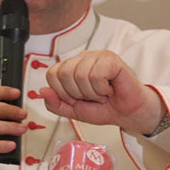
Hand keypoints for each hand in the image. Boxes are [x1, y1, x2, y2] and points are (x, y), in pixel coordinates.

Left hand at [39, 50, 164, 134]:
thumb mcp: (73, 111)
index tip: (76, 99)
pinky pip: (96, 75)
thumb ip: (55, 103)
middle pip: (64, 74)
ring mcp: (96, 56)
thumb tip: (41, 91)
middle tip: (91, 97)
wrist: (127, 113)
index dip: (62, 93)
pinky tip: (110, 88)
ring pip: (80, 75)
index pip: (52, 74)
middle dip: (77, 94)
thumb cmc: (103, 108)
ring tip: (102, 93)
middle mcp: (82, 58)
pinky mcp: (111, 59)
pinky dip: (102, 89)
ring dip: (92, 93)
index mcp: (71, 66)